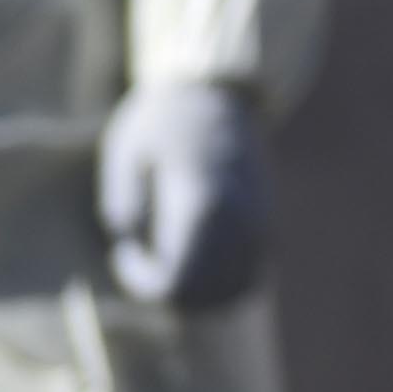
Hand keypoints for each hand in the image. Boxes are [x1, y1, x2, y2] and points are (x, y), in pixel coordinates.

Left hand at [96, 81, 267, 311]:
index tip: (123, 251)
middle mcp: (241, 218)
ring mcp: (261, 222)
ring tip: (169, 258)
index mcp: (203, 202)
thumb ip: (124, 204)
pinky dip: (222, 282)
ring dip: (198, 292)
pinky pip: (251, 276)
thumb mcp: (124, 153)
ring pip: (235, 292)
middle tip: (144, 257)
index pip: (178, 282)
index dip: (143, 282)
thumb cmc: (160, 122)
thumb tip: (131, 242)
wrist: (216, 94)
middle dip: (169, 292)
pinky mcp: (268, 222)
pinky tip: (195, 255)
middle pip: (207, 297)